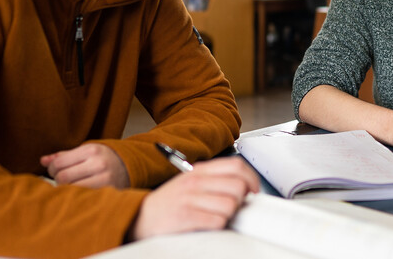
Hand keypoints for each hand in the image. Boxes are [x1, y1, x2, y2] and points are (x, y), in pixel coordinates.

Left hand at [40, 143, 129, 188]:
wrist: (129, 166)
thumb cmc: (102, 158)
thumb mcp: (86, 151)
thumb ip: (63, 156)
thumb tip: (42, 161)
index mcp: (91, 150)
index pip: (59, 163)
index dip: (52, 169)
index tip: (55, 171)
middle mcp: (98, 163)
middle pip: (63, 178)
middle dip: (58, 180)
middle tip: (62, 180)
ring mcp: (104, 179)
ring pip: (72, 189)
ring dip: (67, 190)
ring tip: (71, 186)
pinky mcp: (108, 192)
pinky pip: (84, 197)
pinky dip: (77, 196)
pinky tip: (79, 193)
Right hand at [132, 157, 260, 239]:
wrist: (139, 217)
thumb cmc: (168, 202)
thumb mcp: (190, 182)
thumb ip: (214, 180)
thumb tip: (244, 186)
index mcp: (200, 170)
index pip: (237, 166)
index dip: (251, 179)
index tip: (253, 191)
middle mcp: (196, 181)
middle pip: (238, 186)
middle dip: (241, 200)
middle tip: (234, 207)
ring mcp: (190, 198)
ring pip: (230, 204)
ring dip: (229, 215)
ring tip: (217, 217)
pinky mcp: (186, 216)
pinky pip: (217, 220)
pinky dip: (217, 225)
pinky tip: (208, 224)